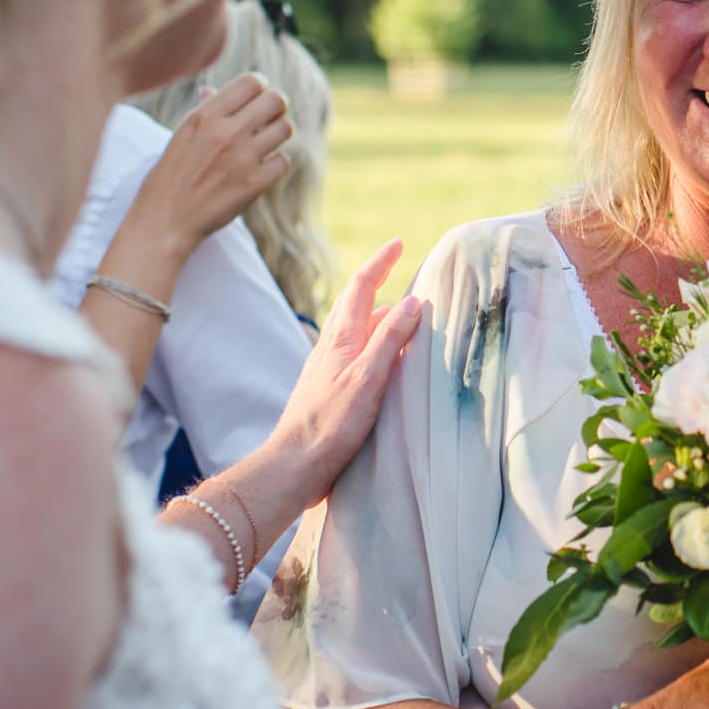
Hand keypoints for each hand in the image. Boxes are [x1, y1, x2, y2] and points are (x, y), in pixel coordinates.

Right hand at [123, 74, 292, 260]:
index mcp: (204, 116)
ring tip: (264, 145)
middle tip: (268, 120)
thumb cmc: (169, 178)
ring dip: (278, 135)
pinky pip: (283, 161)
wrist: (164, 221)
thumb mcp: (180, 137)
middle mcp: (225, 131)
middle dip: (276, 108)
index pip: (251, 82)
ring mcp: (242, 157)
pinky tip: (260, 170)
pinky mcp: (254, 183)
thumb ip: (203, 112)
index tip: (256, 100)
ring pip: (285, 129)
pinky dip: (275, 165)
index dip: (260, 88)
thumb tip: (213, 90)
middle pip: (275, 100)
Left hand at [261, 240, 421, 490]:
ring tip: (404, 312)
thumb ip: (389, 339)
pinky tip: (385, 358)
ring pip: (356, 328)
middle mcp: (332, 347)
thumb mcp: (367, 378)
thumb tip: (412, 301)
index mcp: (341, 338)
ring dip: (378, 313)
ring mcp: (329, 367)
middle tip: (401, 269)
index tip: (399, 244)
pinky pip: (356, 351)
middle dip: (377, 281)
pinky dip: (374, 341)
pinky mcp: (331, 388)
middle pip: (355, 303)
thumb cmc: (331, 424)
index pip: (361, 287)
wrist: (295, 464)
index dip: (380, 263)